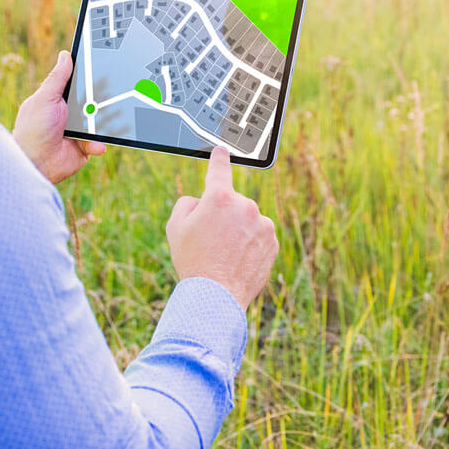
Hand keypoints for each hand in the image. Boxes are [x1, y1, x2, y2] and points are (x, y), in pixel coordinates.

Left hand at [14, 50, 105, 184]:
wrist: (36, 163)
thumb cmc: (33, 129)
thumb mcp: (45, 98)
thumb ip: (57, 78)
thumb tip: (65, 55)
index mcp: (58, 99)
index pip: (77, 84)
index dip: (89, 76)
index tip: (104, 65)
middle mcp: (69, 113)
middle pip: (92, 101)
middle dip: (103, 99)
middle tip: (115, 93)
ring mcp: (78, 130)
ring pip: (99, 120)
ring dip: (104, 121)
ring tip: (109, 120)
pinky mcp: (85, 146)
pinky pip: (98, 141)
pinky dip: (98, 143)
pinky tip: (95, 144)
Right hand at [165, 147, 278, 308]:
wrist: (216, 296)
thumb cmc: (193, 261)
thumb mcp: (175, 227)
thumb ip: (187, 204)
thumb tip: (200, 201)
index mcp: (219, 197)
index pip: (219, 169)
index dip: (219, 159)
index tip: (222, 151)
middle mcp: (245, 206)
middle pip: (231, 203)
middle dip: (222, 216)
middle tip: (210, 240)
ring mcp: (262, 224)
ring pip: (247, 220)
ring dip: (238, 231)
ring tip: (225, 254)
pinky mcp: (272, 241)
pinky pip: (259, 236)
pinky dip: (250, 244)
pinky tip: (238, 260)